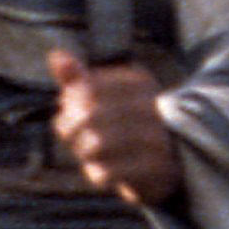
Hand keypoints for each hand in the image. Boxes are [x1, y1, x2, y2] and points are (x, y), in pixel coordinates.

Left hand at [46, 47, 182, 208]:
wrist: (172, 164)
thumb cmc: (129, 126)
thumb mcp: (106, 97)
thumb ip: (80, 78)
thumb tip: (55, 55)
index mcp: (141, 83)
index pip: (88, 87)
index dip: (69, 103)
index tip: (68, 112)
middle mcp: (153, 107)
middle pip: (90, 115)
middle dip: (71, 129)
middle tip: (72, 137)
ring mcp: (158, 140)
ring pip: (97, 144)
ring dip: (83, 151)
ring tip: (88, 154)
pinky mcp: (157, 170)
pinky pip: (109, 172)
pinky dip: (96, 172)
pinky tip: (101, 171)